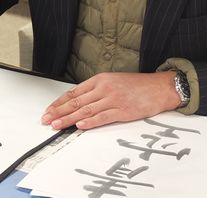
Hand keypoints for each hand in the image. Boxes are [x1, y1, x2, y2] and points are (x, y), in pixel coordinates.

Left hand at [41, 71, 180, 129]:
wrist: (160, 87)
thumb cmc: (137, 86)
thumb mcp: (113, 81)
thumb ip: (96, 90)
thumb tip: (78, 102)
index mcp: (100, 80)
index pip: (74, 92)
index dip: (59, 102)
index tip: (49, 110)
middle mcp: (104, 88)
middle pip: (76, 101)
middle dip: (59, 111)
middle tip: (46, 119)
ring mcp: (113, 99)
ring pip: (86, 110)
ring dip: (69, 119)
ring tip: (57, 125)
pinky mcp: (123, 110)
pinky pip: (103, 117)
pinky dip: (90, 122)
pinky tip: (80, 126)